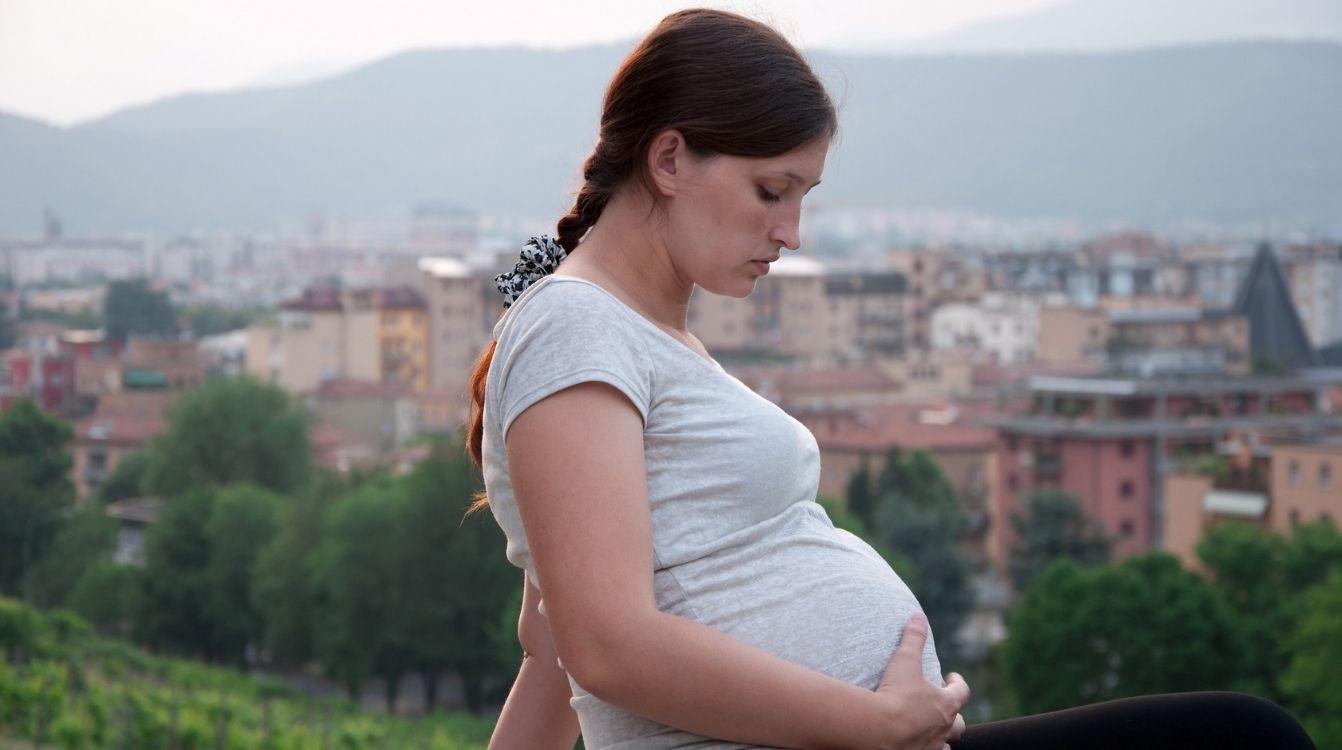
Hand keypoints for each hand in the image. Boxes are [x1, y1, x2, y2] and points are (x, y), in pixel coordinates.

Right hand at [871, 611, 970, 749]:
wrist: (878, 730)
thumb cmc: (895, 694)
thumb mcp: (904, 660)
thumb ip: (913, 637)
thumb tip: (919, 615)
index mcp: (946, 704)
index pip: (962, 693)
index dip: (958, 684)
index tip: (952, 678)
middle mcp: (943, 728)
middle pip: (959, 724)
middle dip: (954, 715)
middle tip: (943, 707)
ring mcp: (931, 746)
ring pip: (945, 744)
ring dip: (941, 736)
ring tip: (930, 730)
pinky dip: (925, 749)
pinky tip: (915, 744)